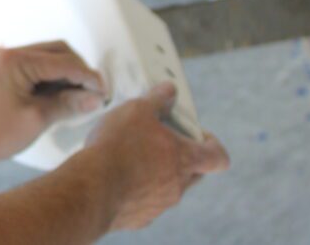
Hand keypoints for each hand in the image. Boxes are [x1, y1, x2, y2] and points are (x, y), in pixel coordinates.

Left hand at [0, 41, 105, 176]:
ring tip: (82, 96)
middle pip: (58, 51)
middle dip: (80, 70)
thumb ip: (68, 104)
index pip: (64, 62)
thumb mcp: (36, 120)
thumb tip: (95, 98)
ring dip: (67, 72)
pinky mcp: (5, 69)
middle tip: (95, 93)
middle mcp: (11, 54)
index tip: (104, 92)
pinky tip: (63, 94)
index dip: (88, 77)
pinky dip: (52, 77)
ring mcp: (6, 60)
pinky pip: (37, 66)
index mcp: (17, 62)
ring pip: (49, 57)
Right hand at [84, 82, 229, 230]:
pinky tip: (116, 177)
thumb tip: (169, 90)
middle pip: (194, 173)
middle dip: (182, 157)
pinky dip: (136, 190)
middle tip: (160, 142)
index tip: (198, 136)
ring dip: (156, 174)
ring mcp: (159, 205)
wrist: (91, 187)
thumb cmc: (118, 146)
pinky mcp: (139, 218)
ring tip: (130, 157)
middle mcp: (177, 186)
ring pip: (167, 188)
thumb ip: (157, 99)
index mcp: (184, 159)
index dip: (213, 145)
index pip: (218, 157)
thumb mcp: (137, 110)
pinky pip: (145, 202)